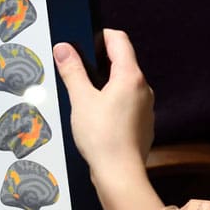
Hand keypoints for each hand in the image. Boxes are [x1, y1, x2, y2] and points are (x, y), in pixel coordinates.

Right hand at [53, 30, 161, 209]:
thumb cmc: (102, 137)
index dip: (100, 35)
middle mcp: (143, 88)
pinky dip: (112, 102)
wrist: (119, 173)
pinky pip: (127, 103)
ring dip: (105, 84)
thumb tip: (64, 48)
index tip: (83, 41)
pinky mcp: (143, 123)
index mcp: (130, 76)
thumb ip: (72, 71)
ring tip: (84, 97)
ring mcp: (145, 107)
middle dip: (99, 62)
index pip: (119, 40)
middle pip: (122, 62)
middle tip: (77, 70)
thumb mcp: (80, 99)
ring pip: (124, 84)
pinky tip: (96, 117)